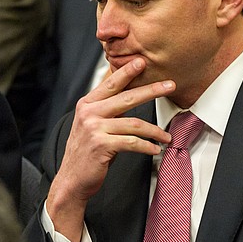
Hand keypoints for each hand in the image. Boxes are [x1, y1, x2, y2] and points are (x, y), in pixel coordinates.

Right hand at [45, 57, 174, 241]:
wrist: (72, 179)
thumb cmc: (87, 152)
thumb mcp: (92, 125)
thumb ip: (107, 109)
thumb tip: (129, 93)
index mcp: (87, 104)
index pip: (111, 83)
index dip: (127, 71)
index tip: (142, 61)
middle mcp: (89, 112)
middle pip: (127, 97)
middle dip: (152, 90)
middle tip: (170, 85)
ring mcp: (94, 129)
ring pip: (134, 123)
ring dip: (155, 130)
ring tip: (167, 136)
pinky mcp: (101, 145)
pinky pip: (132, 142)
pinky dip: (147, 146)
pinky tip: (156, 149)